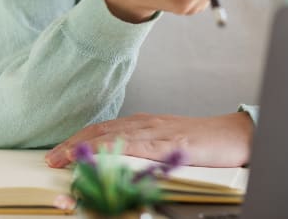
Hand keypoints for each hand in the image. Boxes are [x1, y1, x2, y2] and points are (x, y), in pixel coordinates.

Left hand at [44, 111, 253, 167]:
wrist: (237, 134)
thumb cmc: (206, 142)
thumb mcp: (170, 144)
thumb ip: (147, 150)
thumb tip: (120, 164)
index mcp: (146, 124)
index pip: (104, 129)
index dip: (78, 140)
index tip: (58, 153)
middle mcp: (148, 124)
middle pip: (103, 131)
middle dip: (74, 144)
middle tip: (50, 158)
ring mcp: (159, 132)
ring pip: (115, 136)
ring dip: (85, 148)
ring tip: (64, 159)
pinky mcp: (173, 143)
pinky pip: (139, 147)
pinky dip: (117, 151)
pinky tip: (102, 157)